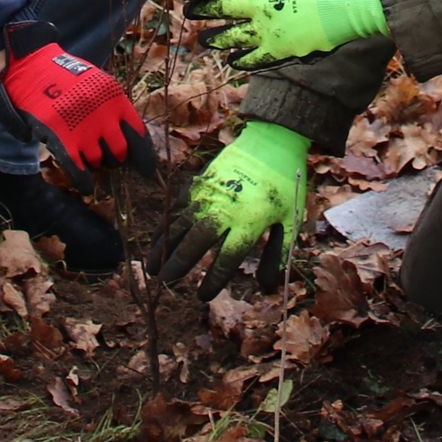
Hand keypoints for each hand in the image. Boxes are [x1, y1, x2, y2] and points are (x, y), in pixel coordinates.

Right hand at [0, 20, 155, 189]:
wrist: (32, 68)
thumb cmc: (66, 77)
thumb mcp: (98, 84)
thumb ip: (113, 108)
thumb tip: (129, 139)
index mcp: (116, 98)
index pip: (138, 134)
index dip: (144, 157)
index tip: (147, 171)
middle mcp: (103, 115)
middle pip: (120, 151)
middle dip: (116, 159)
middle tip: (109, 157)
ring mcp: (83, 128)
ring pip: (99, 161)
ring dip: (95, 164)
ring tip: (87, 155)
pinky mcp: (62, 139)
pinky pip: (79, 169)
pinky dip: (84, 182)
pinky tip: (87, 186)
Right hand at [158, 121, 310, 296]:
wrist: (270, 144)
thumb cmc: (283, 186)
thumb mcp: (290, 222)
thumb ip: (277, 255)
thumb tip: (266, 288)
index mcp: (250, 222)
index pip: (227, 259)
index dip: (213, 280)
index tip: (202, 296)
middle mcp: (225, 210)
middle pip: (196, 242)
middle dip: (179, 263)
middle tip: (167, 281)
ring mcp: (209, 195)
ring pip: (180, 225)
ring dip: (164, 247)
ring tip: (152, 268)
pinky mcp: (199, 184)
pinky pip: (177, 209)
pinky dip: (164, 227)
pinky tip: (156, 242)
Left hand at [177, 0, 387, 68]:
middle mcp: (258, 4)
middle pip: (220, 9)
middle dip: (200, 10)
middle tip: (188, 11)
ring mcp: (268, 29)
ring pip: (230, 36)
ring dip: (214, 38)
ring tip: (203, 40)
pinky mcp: (281, 49)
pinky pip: (253, 58)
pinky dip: (239, 60)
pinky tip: (231, 60)